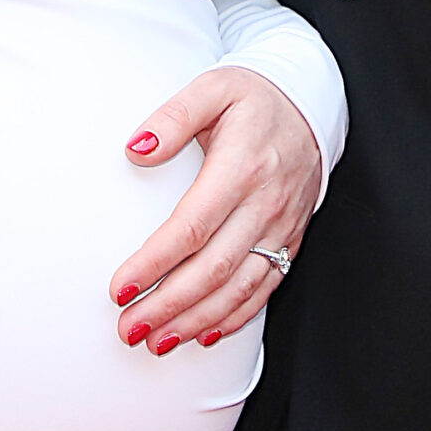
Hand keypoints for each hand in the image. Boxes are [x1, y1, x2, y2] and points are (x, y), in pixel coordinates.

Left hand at [111, 67, 320, 353]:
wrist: (309, 104)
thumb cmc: (253, 97)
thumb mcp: (212, 89)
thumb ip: (173, 117)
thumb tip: (137, 149)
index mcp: (241, 168)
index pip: (192, 228)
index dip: (154, 262)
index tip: (121, 288)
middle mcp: (264, 204)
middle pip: (214, 268)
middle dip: (169, 305)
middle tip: (130, 329)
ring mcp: (280, 226)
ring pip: (240, 287)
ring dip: (197, 320)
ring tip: (159, 341)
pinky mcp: (289, 239)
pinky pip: (265, 287)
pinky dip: (236, 316)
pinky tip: (206, 333)